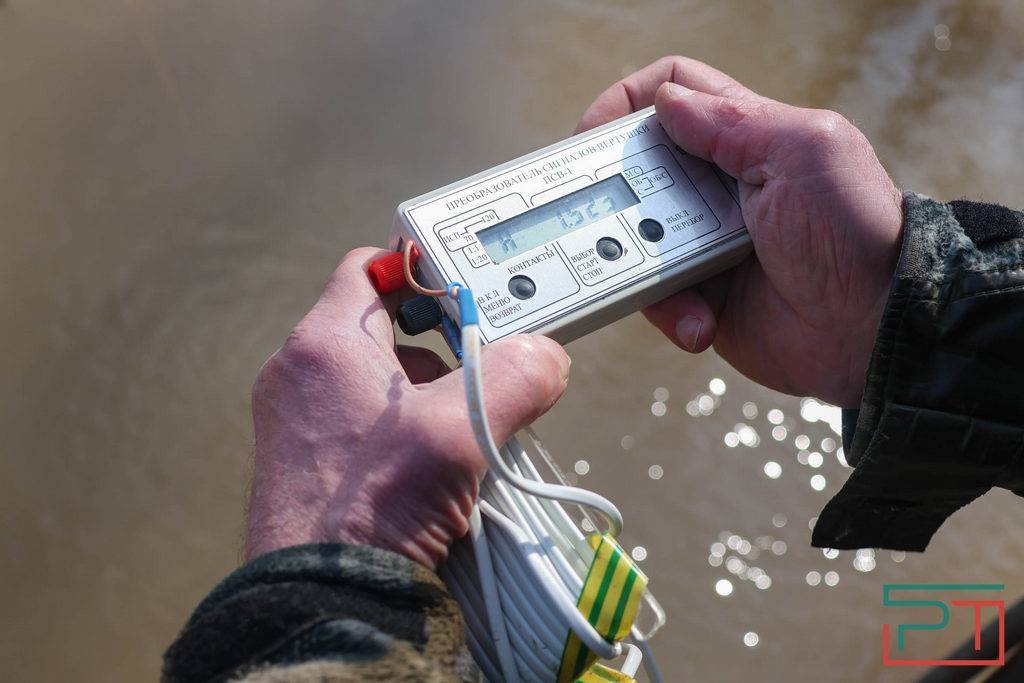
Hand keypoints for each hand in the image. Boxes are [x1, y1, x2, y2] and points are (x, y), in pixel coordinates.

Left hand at [245, 248, 569, 567]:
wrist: (323, 598)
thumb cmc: (372, 507)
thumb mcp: (461, 430)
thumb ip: (515, 378)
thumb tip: (545, 359)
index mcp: (325, 344)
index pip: (371, 268)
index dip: (421, 269)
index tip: (462, 288)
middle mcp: (299, 375)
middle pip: (381, 330)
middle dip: (439, 349)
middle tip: (480, 373)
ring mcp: (296, 422)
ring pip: (375, 382)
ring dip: (424, 396)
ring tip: (462, 433)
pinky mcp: (304, 463)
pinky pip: (360, 424)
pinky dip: (400, 433)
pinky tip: (433, 469)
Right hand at [577, 57, 902, 406]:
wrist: (873, 333)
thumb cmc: (856, 236)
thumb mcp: (804, 155)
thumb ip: (732, 122)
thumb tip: (666, 102)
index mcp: (746, 137)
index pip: (674, 92)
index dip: (628, 102)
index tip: (594, 135)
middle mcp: (717, 185)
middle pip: (637, 166)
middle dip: (617, 191)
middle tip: (616, 217)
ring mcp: (705, 242)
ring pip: (633, 236)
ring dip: (641, 260)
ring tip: (678, 283)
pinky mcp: (699, 296)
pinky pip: (655, 296)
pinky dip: (671, 311)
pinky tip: (702, 321)